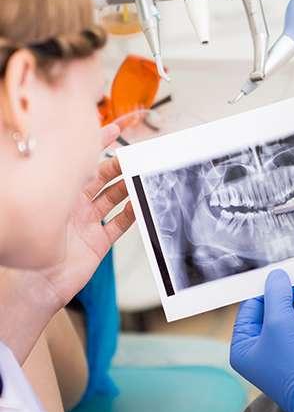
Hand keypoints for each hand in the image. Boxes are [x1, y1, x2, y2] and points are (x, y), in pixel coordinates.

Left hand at [29, 124, 134, 309]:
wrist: (36, 283)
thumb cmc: (33, 246)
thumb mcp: (51, 202)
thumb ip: (70, 180)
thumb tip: (83, 154)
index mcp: (60, 192)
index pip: (84, 161)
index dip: (100, 143)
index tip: (117, 128)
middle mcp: (75, 205)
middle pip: (103, 178)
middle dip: (120, 166)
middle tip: (135, 157)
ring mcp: (88, 223)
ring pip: (113, 198)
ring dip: (128, 188)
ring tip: (142, 177)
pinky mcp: (98, 242)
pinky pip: (119, 224)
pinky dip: (132, 215)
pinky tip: (140, 205)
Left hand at [230, 270, 293, 411]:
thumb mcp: (281, 323)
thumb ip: (276, 294)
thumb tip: (275, 275)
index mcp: (245, 347)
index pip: (251, 307)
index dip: (267, 288)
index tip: (283, 272)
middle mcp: (262, 353)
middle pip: (275, 313)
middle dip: (293, 295)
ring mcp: (285, 359)